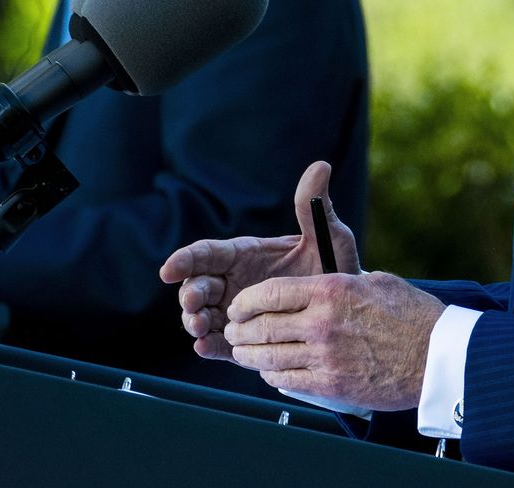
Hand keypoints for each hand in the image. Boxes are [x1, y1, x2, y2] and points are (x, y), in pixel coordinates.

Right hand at [158, 161, 359, 360]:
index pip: (206, 254)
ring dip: (193, 321)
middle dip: (189, 294)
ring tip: (199, 328)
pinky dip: (208, 346)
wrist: (345, 313)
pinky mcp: (243, 341)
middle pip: (197, 286)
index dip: (184, 260)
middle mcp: (233, 283)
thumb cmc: (332, 269)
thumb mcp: (325, 237)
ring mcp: (235, 313)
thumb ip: (313, 207)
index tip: (169, 270)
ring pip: (201, 316)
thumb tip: (320, 166)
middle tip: (193, 304)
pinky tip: (204, 348)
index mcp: (243, 255)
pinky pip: (219, 344)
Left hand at [222, 270, 442, 410]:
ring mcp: (324, 355)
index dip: (246, 302)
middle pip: (261, 326)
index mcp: (330, 289)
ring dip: (248, 355)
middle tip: (232, 331)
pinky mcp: (331, 384)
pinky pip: (287, 381)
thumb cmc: (414, 317)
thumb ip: (344, 280)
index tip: (238, 306)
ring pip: (268, 357)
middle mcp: (321, 322)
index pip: (269, 293)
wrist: (440, 357)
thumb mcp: (378, 282)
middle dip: (239, 330)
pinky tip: (270, 371)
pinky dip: (272, 376)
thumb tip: (325, 281)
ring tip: (242, 352)